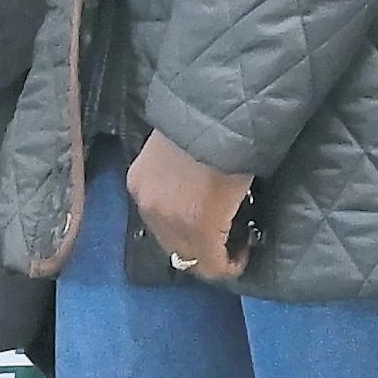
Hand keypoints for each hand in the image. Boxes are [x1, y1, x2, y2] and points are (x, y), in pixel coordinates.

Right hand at [127, 131, 255, 281]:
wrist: (205, 109)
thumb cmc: (236, 152)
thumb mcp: (239, 196)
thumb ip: (225, 226)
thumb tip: (225, 238)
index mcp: (196, 226)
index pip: (208, 268)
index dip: (229, 266)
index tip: (243, 250)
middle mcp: (164, 221)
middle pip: (183, 258)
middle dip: (206, 254)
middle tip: (225, 240)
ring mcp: (145, 201)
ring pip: (164, 238)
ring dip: (184, 237)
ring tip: (202, 221)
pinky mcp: (135, 182)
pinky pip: (151, 214)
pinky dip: (166, 217)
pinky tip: (181, 203)